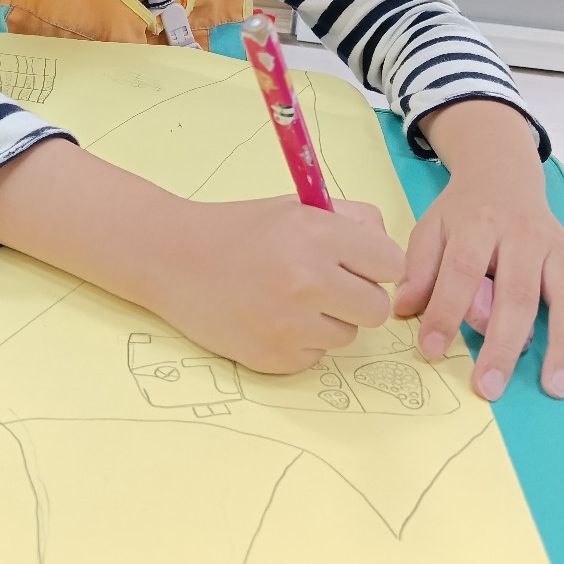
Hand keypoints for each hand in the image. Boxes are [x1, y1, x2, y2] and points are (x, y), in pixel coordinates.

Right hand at [155, 197, 405, 374]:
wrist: (172, 258)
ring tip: (291, 299)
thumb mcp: (296, 206)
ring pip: (348, 336)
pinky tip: (271, 318)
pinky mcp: (275, 357)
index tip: (357, 262)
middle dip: (358, 297)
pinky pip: (316, 356)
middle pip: (377, 308)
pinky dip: (301, 341)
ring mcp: (290, 325)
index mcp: (317, 235)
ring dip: (329, 321)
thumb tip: (387, 250)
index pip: (391, 264)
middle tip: (328, 285)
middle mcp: (308, 281)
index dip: (376, 263)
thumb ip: (351, 220)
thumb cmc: (239, 229)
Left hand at [393, 174, 563, 400]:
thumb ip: (419, 268)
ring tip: (554, 387)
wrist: (502, 177)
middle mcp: (524, 237)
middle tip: (490, 387)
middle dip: (504, 344)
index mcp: (479, 225)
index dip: (445, 312)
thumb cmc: (463, 213)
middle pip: (519, 293)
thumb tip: (404, 310)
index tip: (431, 349)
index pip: (463, 271)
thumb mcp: (431, 228)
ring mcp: (558, 250)